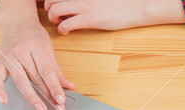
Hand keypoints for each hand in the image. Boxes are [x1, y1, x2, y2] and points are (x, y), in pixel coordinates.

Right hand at [0, 0, 74, 109]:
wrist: (16, 21)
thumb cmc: (33, 35)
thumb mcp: (48, 48)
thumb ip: (57, 69)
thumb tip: (69, 86)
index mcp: (36, 46)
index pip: (47, 71)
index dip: (55, 86)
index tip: (61, 99)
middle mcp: (21, 51)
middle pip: (35, 78)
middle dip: (48, 95)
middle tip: (57, 109)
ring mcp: (9, 57)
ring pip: (20, 81)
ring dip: (31, 97)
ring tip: (41, 109)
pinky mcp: (0, 62)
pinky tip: (4, 100)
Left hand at [44, 0, 184, 34]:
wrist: (135, 6)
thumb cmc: (119, 2)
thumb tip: (77, 2)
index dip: (51, 0)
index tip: (55, 6)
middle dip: (48, 9)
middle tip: (55, 17)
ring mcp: (84, 6)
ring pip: (54, 10)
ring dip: (53, 19)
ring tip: (60, 24)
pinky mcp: (89, 19)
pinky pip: (66, 24)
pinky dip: (62, 30)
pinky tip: (67, 32)